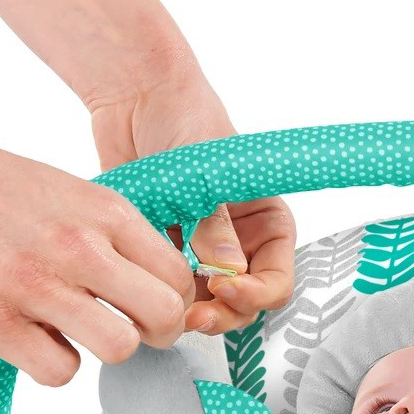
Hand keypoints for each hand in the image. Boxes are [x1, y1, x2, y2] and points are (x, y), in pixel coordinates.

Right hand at [0, 132, 193, 385]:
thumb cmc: (8, 195)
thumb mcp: (80, 197)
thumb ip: (125, 239)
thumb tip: (171, 290)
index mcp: (107, 213)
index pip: (180, 277)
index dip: (177, 302)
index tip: (158, 306)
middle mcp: (77, 246)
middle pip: (164, 315)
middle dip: (159, 334)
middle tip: (136, 329)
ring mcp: (33, 283)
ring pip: (119, 347)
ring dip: (109, 349)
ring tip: (88, 333)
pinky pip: (59, 371)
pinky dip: (55, 364)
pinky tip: (42, 340)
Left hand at [89, 62, 295, 334]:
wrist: (136, 96)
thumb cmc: (186, 120)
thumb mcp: (208, 176)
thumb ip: (215, 226)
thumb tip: (224, 270)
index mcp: (267, 226)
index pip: (276, 281)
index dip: (253, 294)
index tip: (221, 286)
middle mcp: (242, 245)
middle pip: (244, 302)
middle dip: (222, 314)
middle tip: (192, 318)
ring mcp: (204, 252)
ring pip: (208, 304)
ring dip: (189, 312)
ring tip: (164, 307)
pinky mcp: (169, 252)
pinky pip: (172, 287)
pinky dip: (162, 295)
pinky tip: (146, 288)